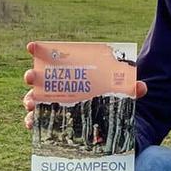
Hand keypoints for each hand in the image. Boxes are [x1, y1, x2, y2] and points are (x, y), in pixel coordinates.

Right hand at [22, 41, 147, 129]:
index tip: (31, 46)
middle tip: (32, 77)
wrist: (106, 121)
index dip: (38, 50)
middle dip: (31, 76)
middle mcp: (55, 87)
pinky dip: (32, 122)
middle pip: (37, 79)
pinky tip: (32, 124)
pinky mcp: (48, 121)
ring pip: (33, 100)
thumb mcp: (119, 92)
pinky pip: (36, 121)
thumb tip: (141, 87)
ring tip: (32, 103)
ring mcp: (49, 104)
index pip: (51, 58)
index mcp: (69, 74)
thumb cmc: (107, 99)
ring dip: (29, 100)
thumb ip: (129, 89)